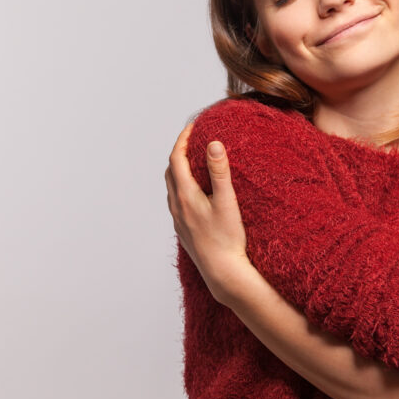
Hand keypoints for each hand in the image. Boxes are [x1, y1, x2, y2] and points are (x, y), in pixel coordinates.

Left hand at [165, 121, 252, 305]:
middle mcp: (177, 206)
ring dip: (178, 170)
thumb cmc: (227, 239)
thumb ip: (219, 172)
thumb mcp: (227, 202)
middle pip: (170, 171)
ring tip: (193, 162)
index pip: (176, 158)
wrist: (222, 272)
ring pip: (171, 187)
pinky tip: (195, 192)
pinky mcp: (183, 230)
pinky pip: (176, 201)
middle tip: (193, 140)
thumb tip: (213, 144)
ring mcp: (178, 220)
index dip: (182, 139)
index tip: (192, 126)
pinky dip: (181, 187)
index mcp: (185, 195)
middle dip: (179, 152)